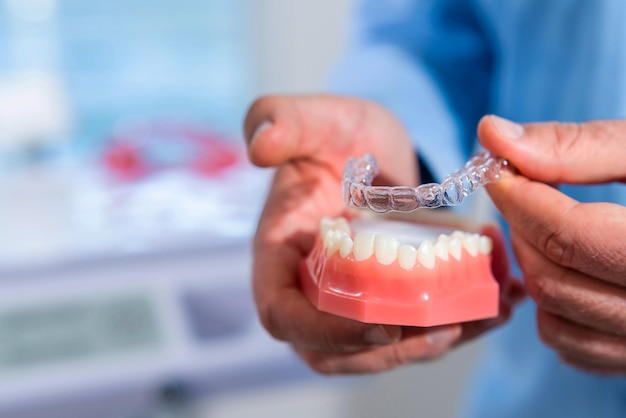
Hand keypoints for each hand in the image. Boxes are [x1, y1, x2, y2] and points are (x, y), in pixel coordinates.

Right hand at [243, 96, 522, 373]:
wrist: (371, 147)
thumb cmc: (336, 133)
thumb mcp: (313, 118)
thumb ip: (279, 120)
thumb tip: (260, 147)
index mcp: (279, 254)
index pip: (283, 314)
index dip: (326, 333)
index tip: (382, 327)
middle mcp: (308, 287)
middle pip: (333, 350)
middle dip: (389, 351)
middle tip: (446, 328)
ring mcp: (346, 299)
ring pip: (377, 349)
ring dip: (429, 344)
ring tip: (483, 316)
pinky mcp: (382, 299)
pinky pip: (410, 330)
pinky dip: (453, 327)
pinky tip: (497, 306)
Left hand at [479, 115, 625, 373]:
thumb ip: (578, 146)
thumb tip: (492, 134)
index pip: (569, 236)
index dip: (518, 198)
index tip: (497, 171)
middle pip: (553, 280)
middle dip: (524, 229)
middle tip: (528, 193)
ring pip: (554, 317)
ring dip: (533, 267)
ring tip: (548, 226)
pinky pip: (571, 346)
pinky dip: (552, 307)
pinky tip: (569, 267)